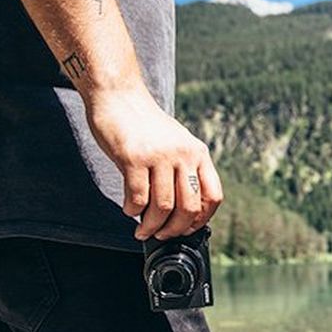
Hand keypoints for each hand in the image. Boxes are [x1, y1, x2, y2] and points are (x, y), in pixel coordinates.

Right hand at [85, 85, 222, 240]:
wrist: (118, 96)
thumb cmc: (145, 125)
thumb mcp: (177, 143)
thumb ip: (185, 170)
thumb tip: (185, 210)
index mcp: (199, 153)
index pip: (213, 196)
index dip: (202, 219)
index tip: (188, 228)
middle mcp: (184, 154)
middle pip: (189, 207)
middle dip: (175, 229)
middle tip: (162, 236)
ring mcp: (159, 155)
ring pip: (163, 206)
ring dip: (152, 226)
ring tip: (143, 231)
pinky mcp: (133, 157)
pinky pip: (138, 197)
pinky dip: (133, 211)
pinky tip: (130, 211)